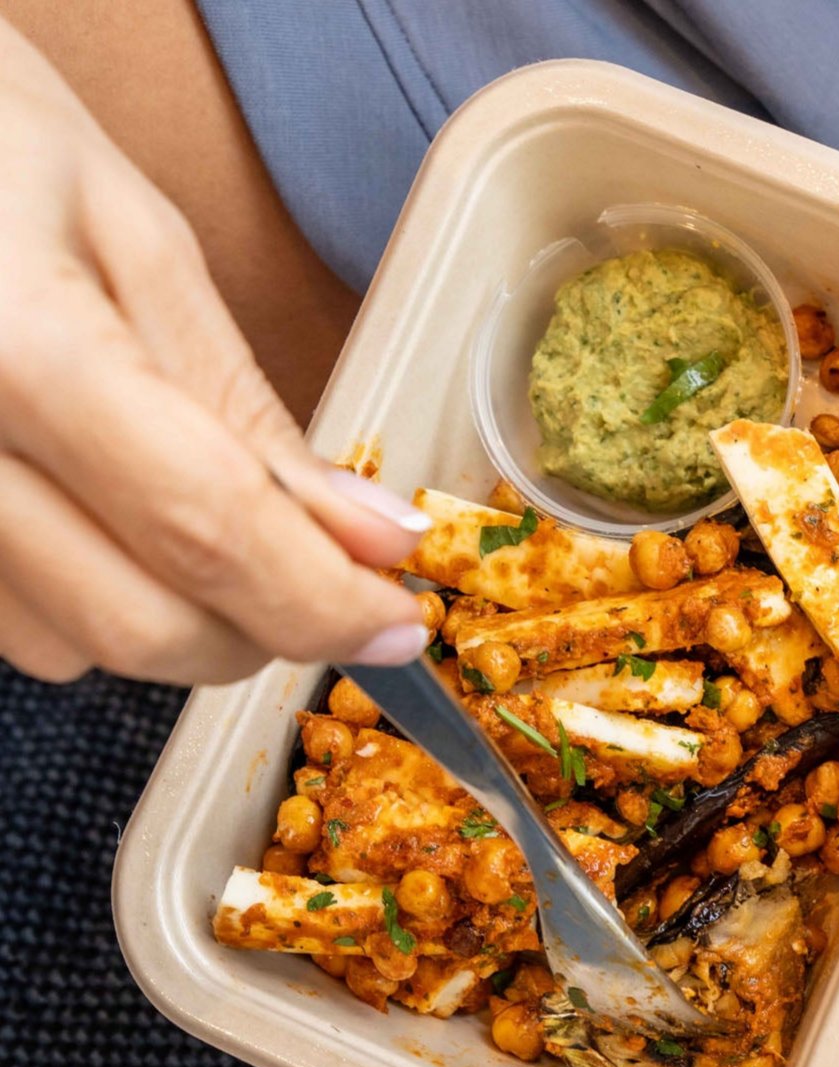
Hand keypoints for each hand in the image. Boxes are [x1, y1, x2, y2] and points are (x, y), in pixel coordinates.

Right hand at [0, 18, 429, 684]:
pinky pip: (21, 630)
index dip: (326, 602)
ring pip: (79, 648)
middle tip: (333, 584)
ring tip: (213, 523)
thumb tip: (369, 537)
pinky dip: (101, 603)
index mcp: (16, 351)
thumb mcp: (139, 245)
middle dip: (269, 628)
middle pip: (143, 623)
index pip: (207, 530)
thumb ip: (246, 409)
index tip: (398, 621)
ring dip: (186, 619)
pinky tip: (121, 526)